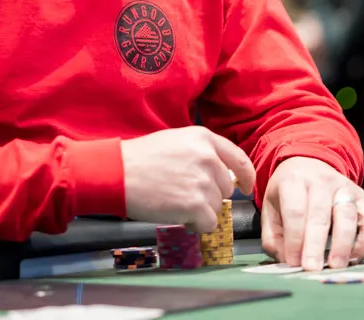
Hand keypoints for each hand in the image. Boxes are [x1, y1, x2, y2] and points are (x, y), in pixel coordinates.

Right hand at [121, 127, 256, 230]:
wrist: (117, 172)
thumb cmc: (140, 158)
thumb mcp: (175, 142)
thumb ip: (202, 154)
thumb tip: (222, 176)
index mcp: (204, 138)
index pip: (239, 159)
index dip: (246, 177)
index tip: (245, 187)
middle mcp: (208, 158)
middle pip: (226, 187)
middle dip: (209, 196)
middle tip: (184, 195)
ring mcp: (203, 181)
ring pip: (216, 207)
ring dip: (199, 211)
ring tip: (174, 202)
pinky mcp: (195, 204)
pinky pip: (208, 223)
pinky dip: (195, 225)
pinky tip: (177, 215)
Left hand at [261, 156, 363, 270]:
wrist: (307, 164)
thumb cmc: (288, 192)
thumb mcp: (271, 208)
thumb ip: (273, 236)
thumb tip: (286, 261)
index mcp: (294, 181)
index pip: (295, 212)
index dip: (294, 239)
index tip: (293, 262)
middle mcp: (321, 181)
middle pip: (320, 215)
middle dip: (316, 246)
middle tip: (312, 269)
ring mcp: (344, 187)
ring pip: (347, 216)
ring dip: (342, 245)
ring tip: (335, 266)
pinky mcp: (362, 197)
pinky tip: (353, 258)